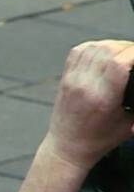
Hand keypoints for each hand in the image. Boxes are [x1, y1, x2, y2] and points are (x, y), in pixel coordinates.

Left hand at [46, 40, 133, 168]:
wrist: (67, 147)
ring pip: (93, 47)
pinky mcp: (64, 78)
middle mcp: (84, 85)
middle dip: (127, 48)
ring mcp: (71, 80)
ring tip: (125, 53)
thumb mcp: (129, 124)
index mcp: (102, 98)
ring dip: (113, 45)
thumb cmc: (99, 140)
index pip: (118, 62)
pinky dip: (95, 46)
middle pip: (107, 50)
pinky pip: (79, 51)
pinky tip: (105, 52)